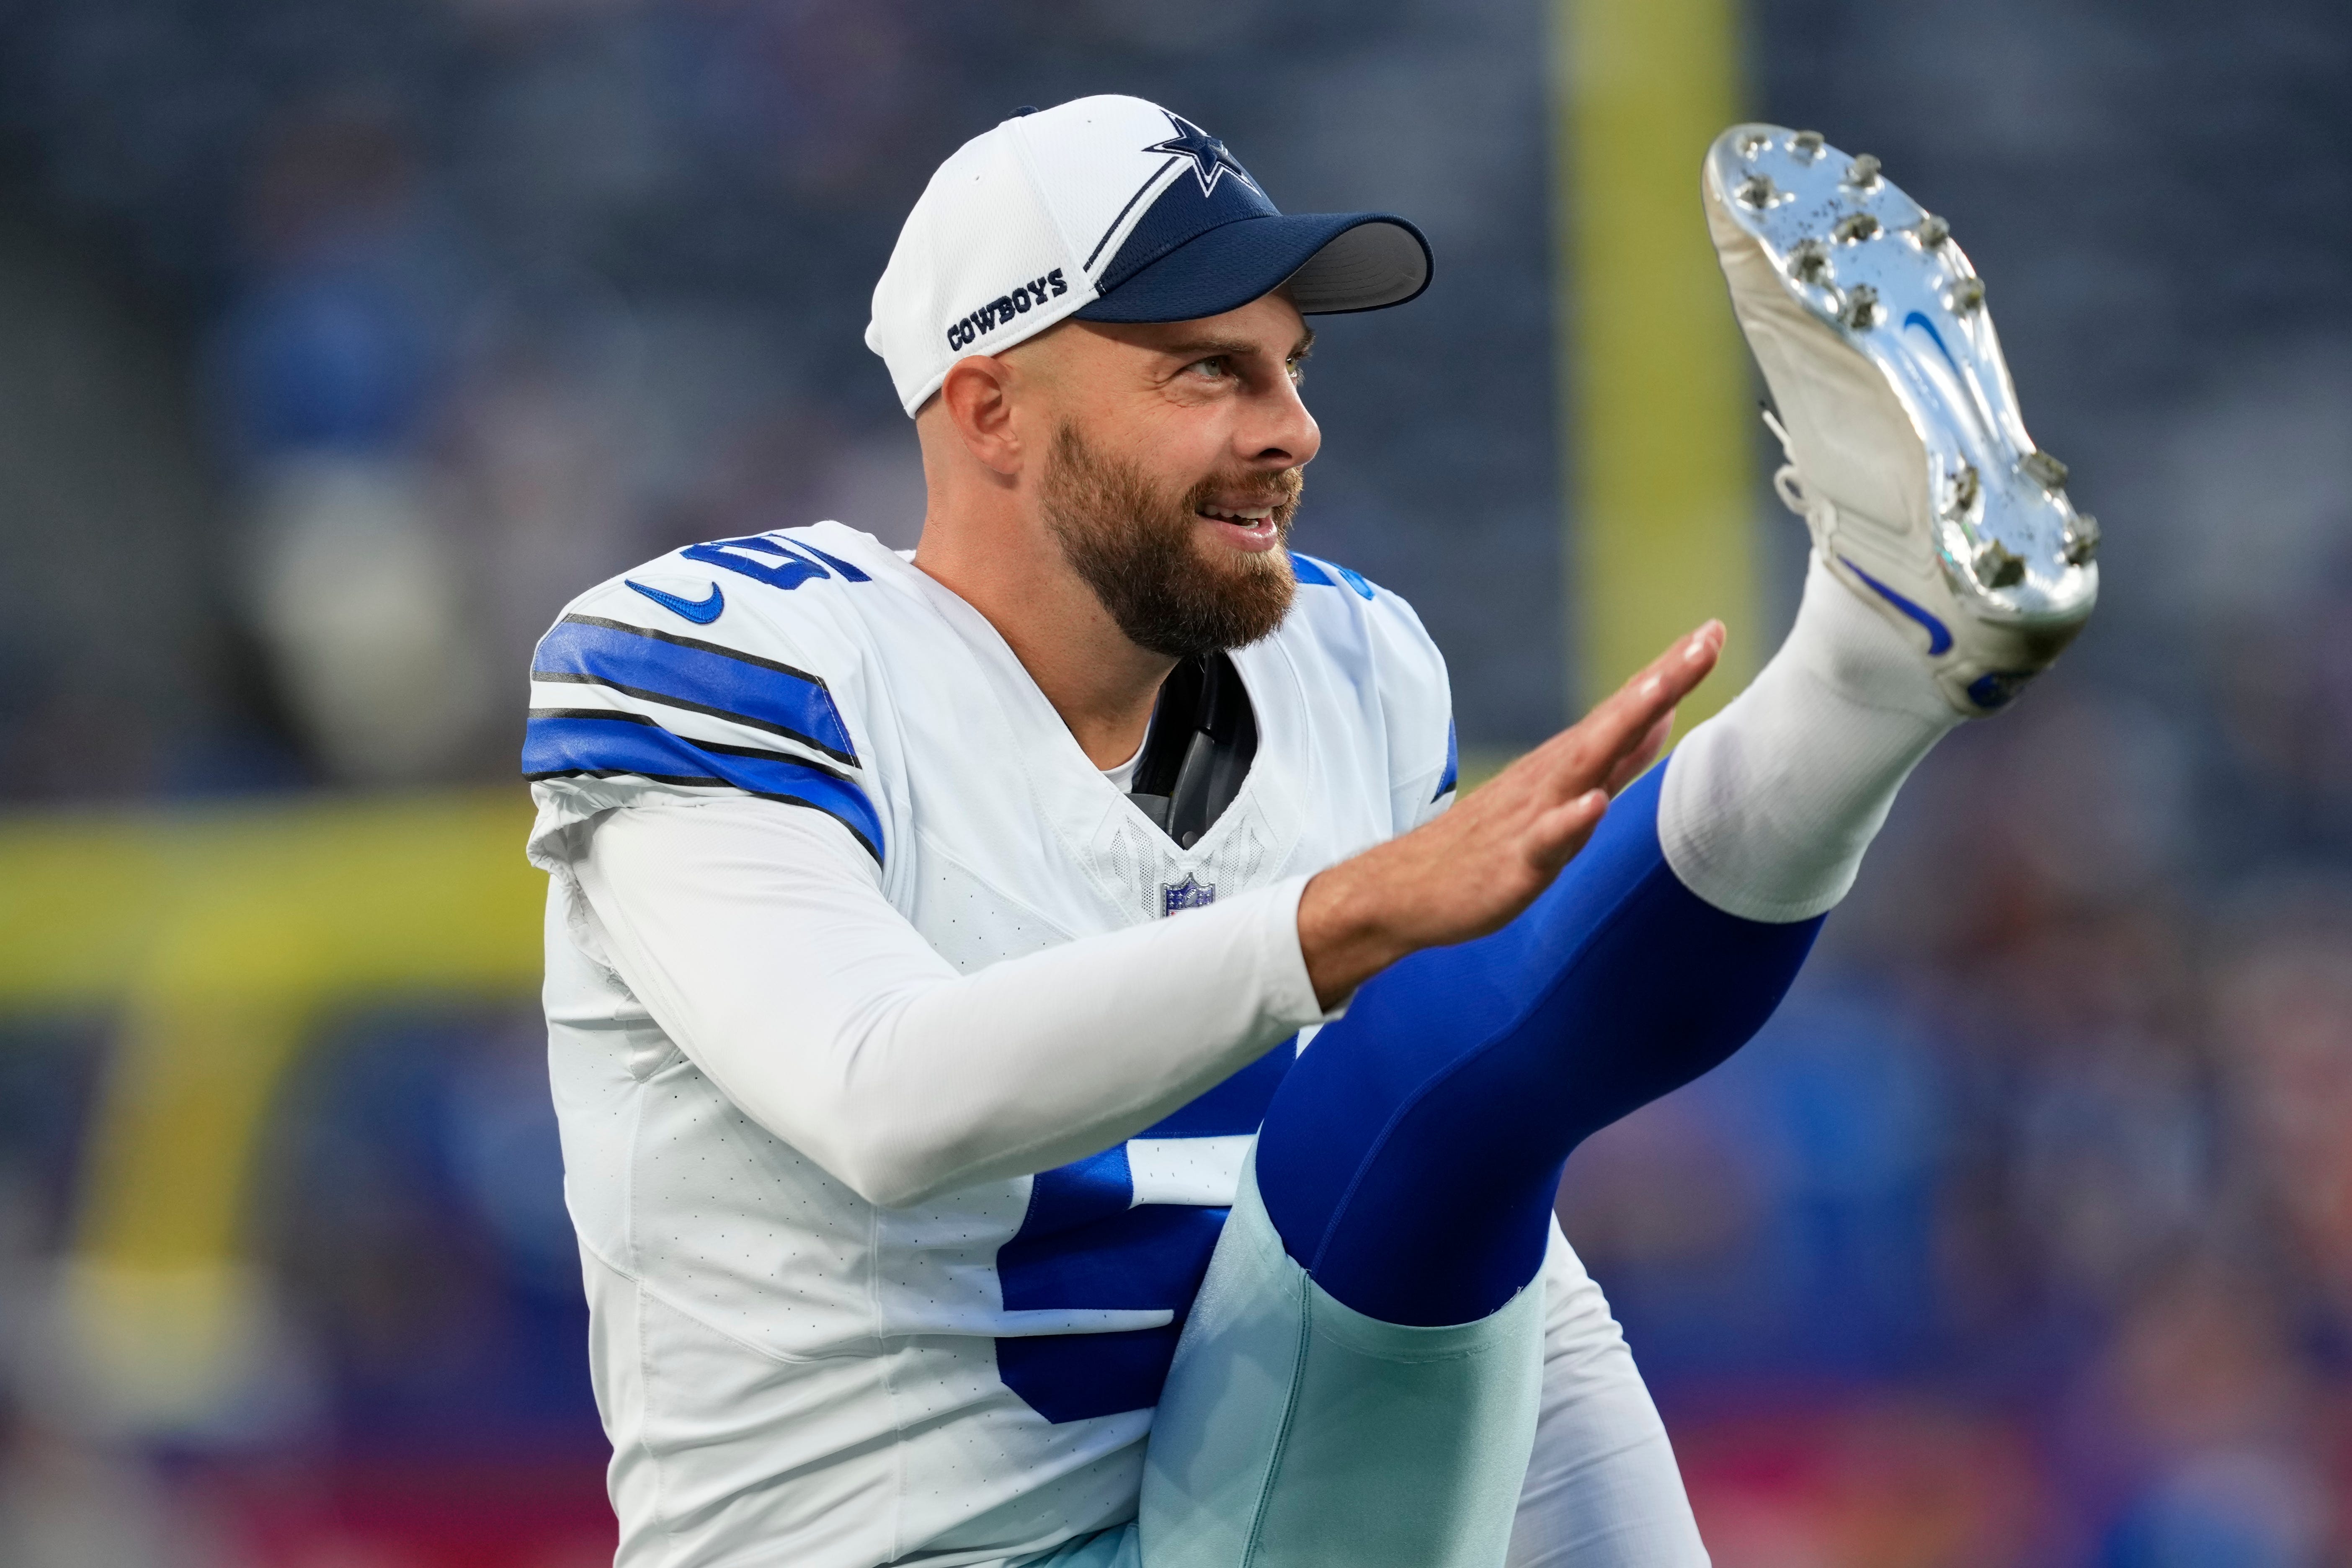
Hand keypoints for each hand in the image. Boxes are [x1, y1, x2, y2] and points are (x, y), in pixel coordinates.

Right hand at [1296, 621, 1724, 1007]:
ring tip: (1663, 692)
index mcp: (1569, 763)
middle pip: (1615, 721)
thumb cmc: (1491, 844)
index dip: (1672, 672)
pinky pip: (1545, 840)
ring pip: (1583, 767)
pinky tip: (1592, 803)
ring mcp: (1532, 816)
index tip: (1713, 630)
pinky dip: (1569, 820)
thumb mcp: (1565, 795)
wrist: (1407, 889)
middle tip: (1706, 639)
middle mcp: (1553, 777)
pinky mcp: (1513, 861)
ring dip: (1623, 727)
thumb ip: (1616, 759)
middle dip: (1662, 681)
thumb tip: (1664, 715)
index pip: (1627, 709)